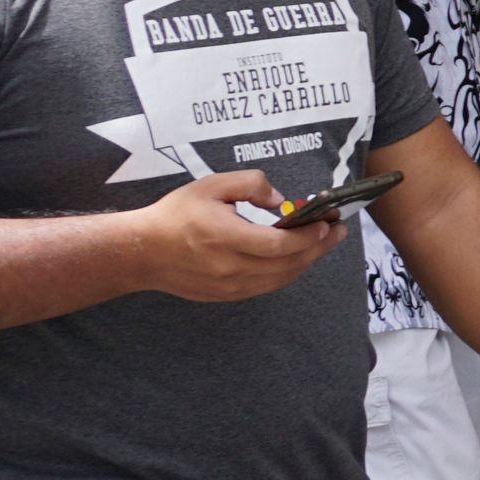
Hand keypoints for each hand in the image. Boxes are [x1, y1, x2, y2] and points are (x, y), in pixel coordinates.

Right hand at [133, 171, 342, 303]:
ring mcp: (228, 286)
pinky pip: (266, 287)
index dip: (309, 236)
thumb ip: (250, 184)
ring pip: (280, 279)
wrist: (142, 251)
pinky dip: (286, 273)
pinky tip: (295, 258)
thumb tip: (280, 201)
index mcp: (225, 238)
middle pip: (287, 264)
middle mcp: (229, 267)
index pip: (279, 245)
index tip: (328, 222)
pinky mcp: (225, 296)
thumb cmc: (176, 215)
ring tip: (322, 244)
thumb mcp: (212, 185)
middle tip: (337, 232)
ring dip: (305, 262)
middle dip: (318, 248)